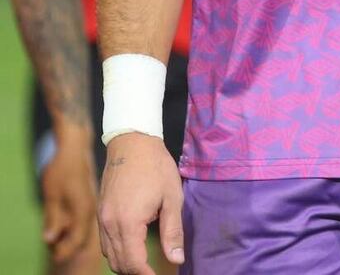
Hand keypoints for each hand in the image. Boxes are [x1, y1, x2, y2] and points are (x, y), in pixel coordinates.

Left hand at [40, 127, 96, 263]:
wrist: (75, 145)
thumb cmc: (63, 167)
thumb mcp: (53, 194)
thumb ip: (53, 218)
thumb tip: (50, 239)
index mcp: (83, 210)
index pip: (76, 240)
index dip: (65, 250)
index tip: (54, 255)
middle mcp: (91, 209)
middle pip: (80, 236)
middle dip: (67, 244)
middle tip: (53, 244)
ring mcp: (91, 203)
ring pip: (82, 227)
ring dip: (70, 234)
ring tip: (56, 233)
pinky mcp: (88, 198)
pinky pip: (82, 218)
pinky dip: (73, 224)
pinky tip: (64, 220)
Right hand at [98, 133, 183, 274]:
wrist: (132, 140)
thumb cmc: (156, 166)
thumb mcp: (172, 197)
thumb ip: (173, 231)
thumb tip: (176, 259)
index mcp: (128, 222)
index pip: (133, 263)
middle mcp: (110, 224)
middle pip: (119, 264)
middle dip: (136, 272)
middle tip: (153, 270)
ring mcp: (102, 218)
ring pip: (109, 255)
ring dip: (125, 263)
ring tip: (144, 262)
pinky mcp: (101, 211)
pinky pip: (105, 242)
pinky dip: (117, 250)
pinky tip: (132, 245)